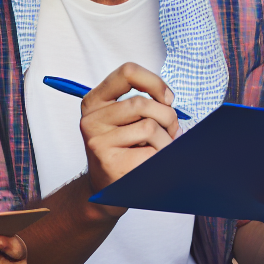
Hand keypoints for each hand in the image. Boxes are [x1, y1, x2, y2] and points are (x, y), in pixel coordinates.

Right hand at [81, 63, 180, 200]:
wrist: (107, 191)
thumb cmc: (125, 151)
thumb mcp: (125, 122)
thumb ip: (142, 105)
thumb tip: (169, 102)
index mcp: (94, 101)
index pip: (127, 72)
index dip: (155, 82)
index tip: (167, 99)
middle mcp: (91, 119)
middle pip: (143, 103)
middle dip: (168, 117)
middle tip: (172, 132)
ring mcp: (98, 142)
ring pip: (150, 127)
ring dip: (166, 141)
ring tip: (160, 150)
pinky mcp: (111, 163)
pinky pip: (151, 152)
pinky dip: (162, 158)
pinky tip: (154, 164)